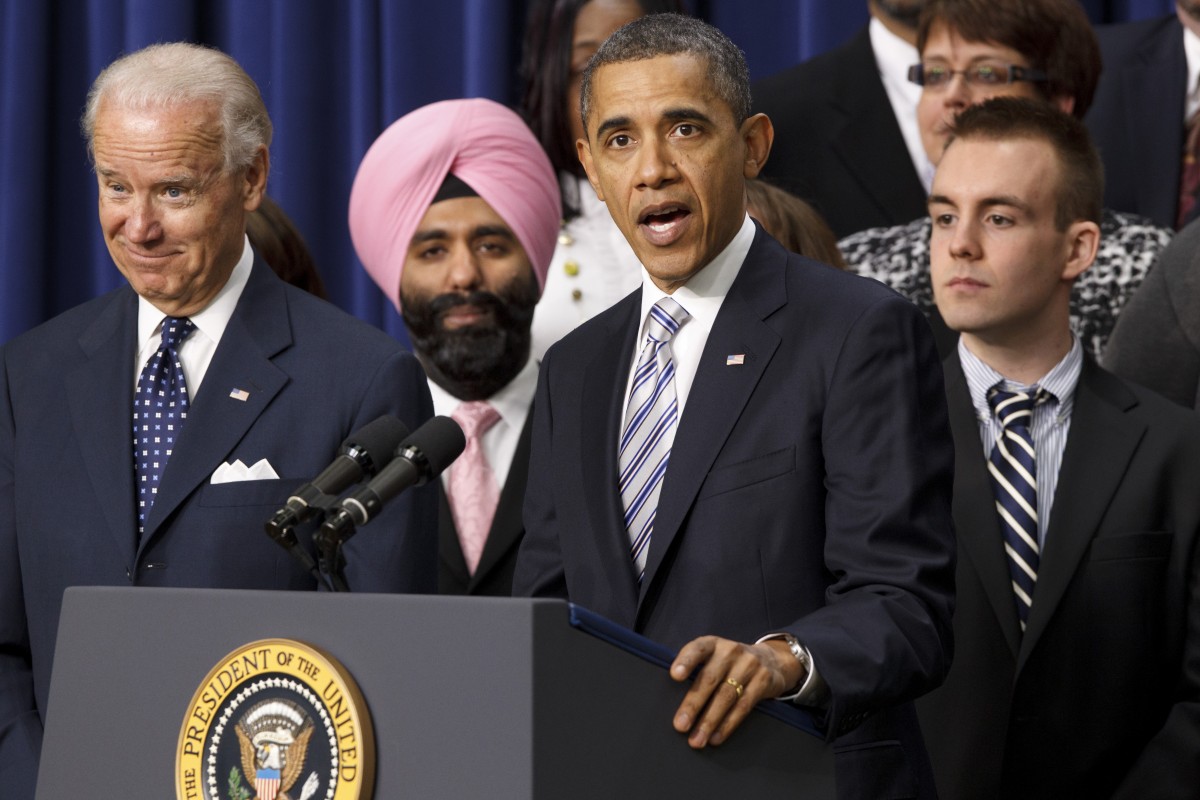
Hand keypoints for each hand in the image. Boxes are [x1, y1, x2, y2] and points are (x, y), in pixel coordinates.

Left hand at [669, 635, 804, 748]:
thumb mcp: (715, 657)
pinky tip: (716, 738)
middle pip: (710, 679)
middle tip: (680, 725)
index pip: (698, 648)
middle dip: (693, 704)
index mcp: (713, 644)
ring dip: (709, 721)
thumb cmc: (730, 664)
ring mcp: (749, 665)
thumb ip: (698, 670)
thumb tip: (669, 700)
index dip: (686, 661)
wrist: (771, 661)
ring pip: (726, 696)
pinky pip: (743, 706)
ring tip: (697, 740)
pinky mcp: (763, 682)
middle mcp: (731, 651)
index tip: (674, 676)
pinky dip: (728, 725)